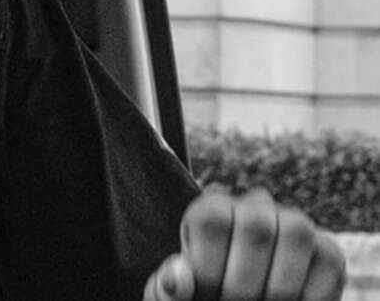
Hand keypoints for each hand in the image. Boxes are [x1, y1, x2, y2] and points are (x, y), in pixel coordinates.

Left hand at [144, 187, 345, 299]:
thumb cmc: (200, 298)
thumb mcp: (175, 296)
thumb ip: (168, 287)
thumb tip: (179, 278)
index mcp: (210, 210)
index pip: (213, 220)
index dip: (209, 267)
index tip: (206, 295)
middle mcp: (253, 206)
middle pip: (257, 227)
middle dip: (244, 283)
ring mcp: (294, 224)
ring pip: (296, 233)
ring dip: (278, 286)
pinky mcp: (327, 250)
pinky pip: (328, 261)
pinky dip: (309, 295)